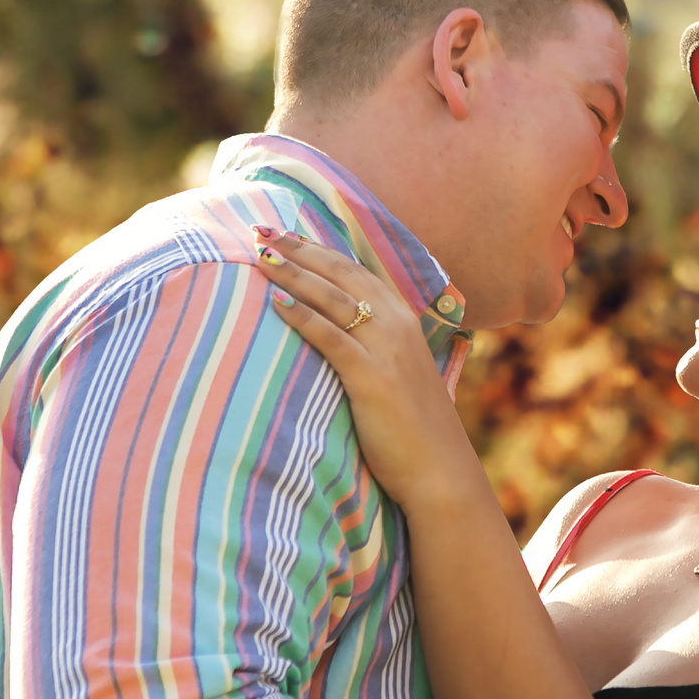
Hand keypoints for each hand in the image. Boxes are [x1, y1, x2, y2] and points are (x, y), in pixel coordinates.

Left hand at [253, 226, 487, 515]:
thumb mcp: (399, 374)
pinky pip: (331, 337)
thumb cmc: (413, 429)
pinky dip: (303, 317)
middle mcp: (397, 324)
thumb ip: (375, 348)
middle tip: (260, 229)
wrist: (439, 470)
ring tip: (259, 256)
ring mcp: (386, 349)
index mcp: (404, 319)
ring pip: (333, 298)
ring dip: (293, 273)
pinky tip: (276, 304)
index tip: (284, 231)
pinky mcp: (372, 377)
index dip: (317, 247)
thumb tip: (339, 336)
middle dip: (298, 248)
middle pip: (340, 273)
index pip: (355, 269)